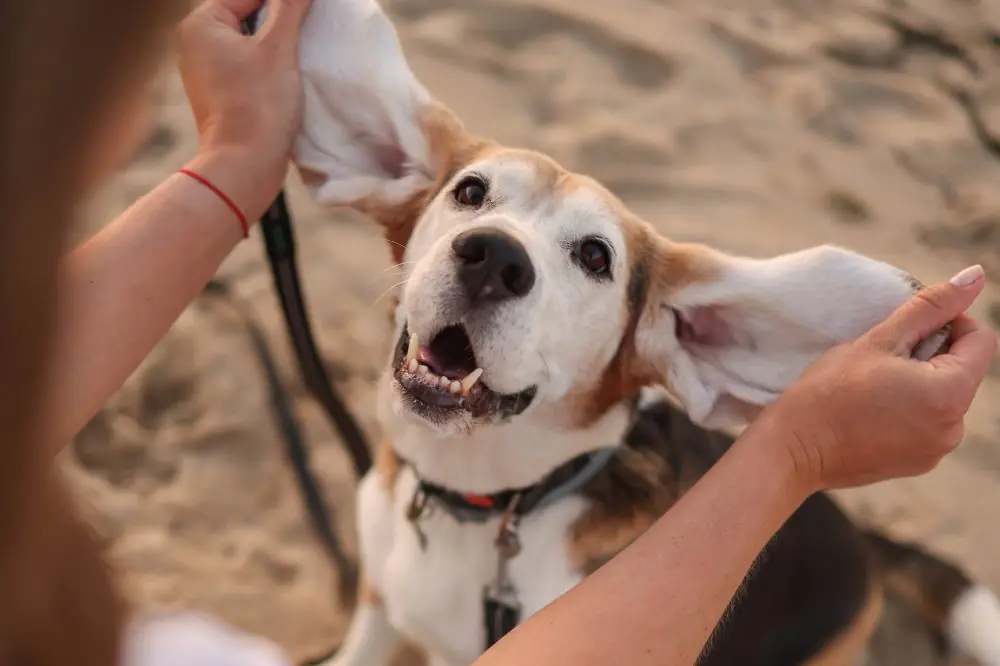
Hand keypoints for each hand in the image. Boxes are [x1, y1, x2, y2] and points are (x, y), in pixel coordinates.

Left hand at [176, 0, 309, 219]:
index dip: (283, 2)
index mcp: (201, 24)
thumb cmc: (259, 103)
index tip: (308, 10)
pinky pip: (247, 67)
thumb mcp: (279, 47)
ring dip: (277, 45)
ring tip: (300, 55)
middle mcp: (196, 43)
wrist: (245, 164)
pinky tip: (288, 76)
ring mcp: (206, 71)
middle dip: (280, 21)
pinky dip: (269, 67)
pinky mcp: (220, 95)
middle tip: (308, 30)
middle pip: (249, 16)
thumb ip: (289, 7)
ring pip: (250, 43)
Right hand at [758, 264, 997, 491]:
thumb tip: (974, 276)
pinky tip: (870, 411)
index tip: (907, 328)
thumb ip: (929, 307)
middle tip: (880, 359)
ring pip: (942, 397)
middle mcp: (954, 428)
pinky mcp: (918, 463)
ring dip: (919, 383)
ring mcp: (936, 450)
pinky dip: (908, 411)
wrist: (792, 449)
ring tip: (871, 387)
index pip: (981, 340)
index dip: (949, 323)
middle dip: (930, 356)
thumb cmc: (828, 391)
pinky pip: (927, 423)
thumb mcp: (878, 340)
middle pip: (961, 370)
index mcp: (949, 393)